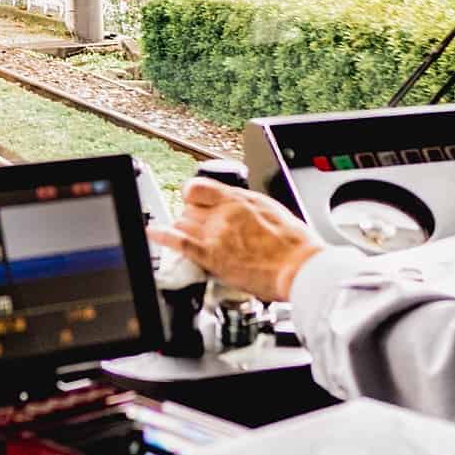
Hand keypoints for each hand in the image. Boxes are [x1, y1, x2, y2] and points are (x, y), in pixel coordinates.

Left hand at [146, 179, 324, 302]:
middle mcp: (224, 212)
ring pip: (182, 223)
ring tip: (192, 239)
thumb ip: (246, 206)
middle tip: (201, 228)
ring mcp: (216, 234)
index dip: (193, 195)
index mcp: (239, 198)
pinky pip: (179, 242)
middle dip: (192, 217)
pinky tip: (155, 233)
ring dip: (184, 230)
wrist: (300, 267)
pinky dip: (162, 236)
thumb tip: (235, 207)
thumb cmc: (294, 244)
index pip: (199, 187)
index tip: (193, 201)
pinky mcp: (212, 256)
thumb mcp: (270, 209)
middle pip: (189, 208)